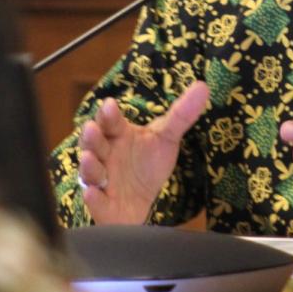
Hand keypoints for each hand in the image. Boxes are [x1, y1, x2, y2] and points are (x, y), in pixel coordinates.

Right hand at [77, 81, 209, 224]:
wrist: (143, 202)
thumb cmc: (148, 164)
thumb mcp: (166, 138)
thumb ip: (181, 115)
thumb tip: (203, 86)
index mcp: (118, 135)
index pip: (111, 122)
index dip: (108, 114)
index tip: (109, 105)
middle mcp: (105, 155)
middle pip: (94, 144)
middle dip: (92, 137)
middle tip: (91, 128)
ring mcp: (100, 180)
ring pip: (90, 171)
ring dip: (89, 165)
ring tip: (89, 158)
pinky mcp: (102, 205)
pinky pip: (95, 201)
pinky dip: (93, 198)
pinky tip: (92, 194)